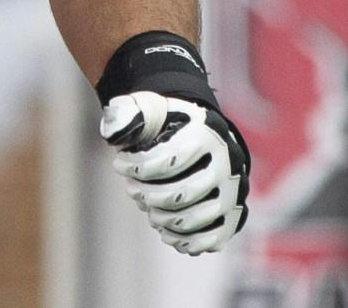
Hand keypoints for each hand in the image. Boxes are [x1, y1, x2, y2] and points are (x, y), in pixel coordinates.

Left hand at [99, 90, 249, 254]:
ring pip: (197, 217)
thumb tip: (114, 137)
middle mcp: (227, 164)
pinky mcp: (233, 214)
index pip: (168, 160)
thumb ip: (126, 115)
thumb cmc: (167, 122)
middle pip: (182, 193)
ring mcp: (233, 192)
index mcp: (206, 135)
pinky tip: (167, 234)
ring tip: (148, 210)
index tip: (119, 164)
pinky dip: (187, 241)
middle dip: (148, 195)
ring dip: (164, 219)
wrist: (200, 134)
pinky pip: (214, 237)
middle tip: (132, 189)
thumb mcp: (145, 108)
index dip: (137, 168)